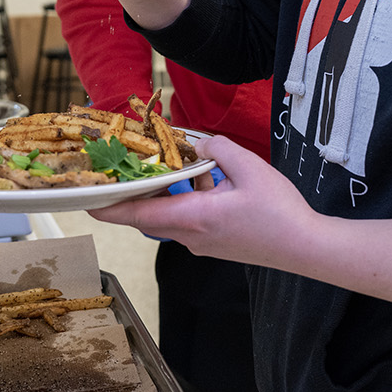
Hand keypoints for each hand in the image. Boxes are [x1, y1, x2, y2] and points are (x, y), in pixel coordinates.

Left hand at [88, 135, 318, 266]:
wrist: (306, 248)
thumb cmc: (280, 212)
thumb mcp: (250, 168)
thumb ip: (218, 149)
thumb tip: (198, 144)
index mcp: (193, 217)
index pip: (137, 212)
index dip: (108, 206)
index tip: (84, 200)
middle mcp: (190, 235)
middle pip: (148, 214)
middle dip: (136, 192)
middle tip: (126, 168)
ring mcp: (201, 244)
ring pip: (170, 216)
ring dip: (169, 193)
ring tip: (185, 167)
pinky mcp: (214, 245)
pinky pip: (188, 220)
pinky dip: (188, 200)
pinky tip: (212, 183)